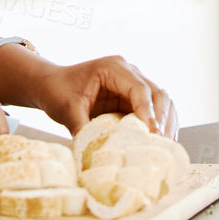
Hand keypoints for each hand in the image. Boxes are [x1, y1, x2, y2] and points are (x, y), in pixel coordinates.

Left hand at [21, 55, 178, 139]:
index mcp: (113, 68)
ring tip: (165, 147)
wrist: (52, 84)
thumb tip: (94, 152)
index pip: (139, 88)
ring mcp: (134, 84)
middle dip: (162, 120)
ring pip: (162, 101)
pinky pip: (155, 110)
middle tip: (161, 144)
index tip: (151, 133)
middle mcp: (129, 72)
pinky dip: (161, 125)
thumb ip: (81, 127)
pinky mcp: (134, 98)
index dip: (147, 112)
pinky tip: (161, 143)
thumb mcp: (67, 109)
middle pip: (158, 93)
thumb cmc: (58, 90)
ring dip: (166, 123)